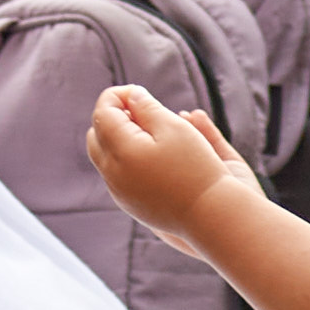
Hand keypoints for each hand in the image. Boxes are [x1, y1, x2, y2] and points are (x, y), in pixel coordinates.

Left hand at [86, 85, 251, 242]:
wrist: (212, 216)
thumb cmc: (196, 168)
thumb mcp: (174, 128)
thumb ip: (147, 107)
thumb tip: (132, 96)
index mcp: (120, 150)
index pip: (103, 112)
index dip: (118, 95)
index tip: (140, 93)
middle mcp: (112, 173)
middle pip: (97, 135)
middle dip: (113, 117)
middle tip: (141, 111)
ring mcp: (119, 192)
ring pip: (104, 156)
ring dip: (119, 139)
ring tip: (150, 132)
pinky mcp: (130, 205)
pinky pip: (116, 176)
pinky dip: (127, 159)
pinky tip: (153, 156)